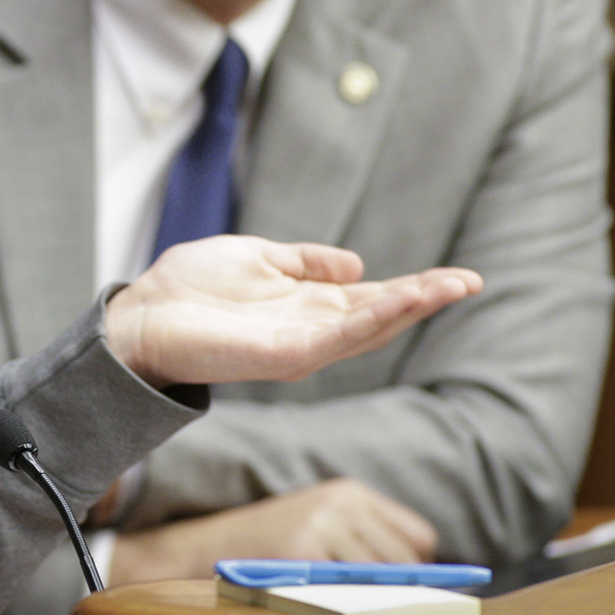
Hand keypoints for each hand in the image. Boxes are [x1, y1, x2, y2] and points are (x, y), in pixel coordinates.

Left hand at [104, 236, 480, 387]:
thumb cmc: (189, 289)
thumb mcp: (258, 259)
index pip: (371, 297)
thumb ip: (305, 262)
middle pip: (382, 315)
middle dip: (427, 298)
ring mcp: (302, 346)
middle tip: (472, 280)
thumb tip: (355, 264)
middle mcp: (311, 330)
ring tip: (449, 286)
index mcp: (307, 305)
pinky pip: (339, 336)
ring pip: (369, 328)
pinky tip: (403, 299)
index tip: (457, 276)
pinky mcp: (286, 355)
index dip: (415, 286)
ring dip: (410, 307)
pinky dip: (373, 318)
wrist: (142, 316)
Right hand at [108, 478, 440, 583]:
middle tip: (370, 609)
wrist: (198, 547)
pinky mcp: (304, 552)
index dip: (415, 569)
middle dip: (397, 591)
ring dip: (371, 601)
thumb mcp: (316, 527)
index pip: (419, 537)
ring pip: (382, 580)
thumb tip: (425, 586)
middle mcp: (341, 502)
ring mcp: (323, 525)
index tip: (400, 591)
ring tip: (344, 608)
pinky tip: (326, 608)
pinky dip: (346, 606)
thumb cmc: (265, 548)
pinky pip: (349, 591)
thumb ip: (362, 543)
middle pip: (407, 562)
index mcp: (349, 492)